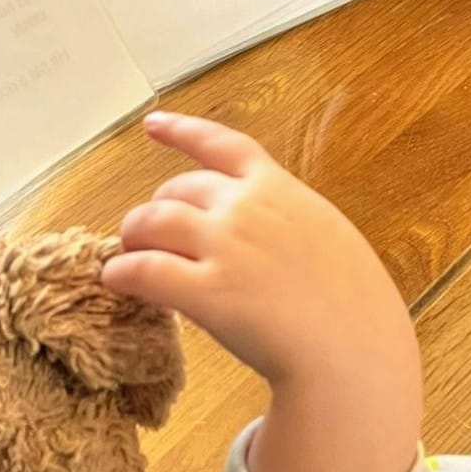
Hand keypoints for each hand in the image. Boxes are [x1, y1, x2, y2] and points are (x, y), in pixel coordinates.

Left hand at [101, 113, 421, 471]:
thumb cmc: (353, 301)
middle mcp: (246, 206)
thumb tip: (257, 225)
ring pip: (152, 222)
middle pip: (177, 190)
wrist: (354, 347)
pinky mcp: (205, 291)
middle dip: (157, 209)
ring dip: (133, 238)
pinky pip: (144, 270)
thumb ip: (286, 218)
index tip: (152, 124)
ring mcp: (224, 246)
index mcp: (278, 187)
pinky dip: (122, 272)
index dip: (182, 131)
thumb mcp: (326, 233)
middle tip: (150, 235)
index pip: (221, 144)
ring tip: (128, 255)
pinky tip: (116, 281)